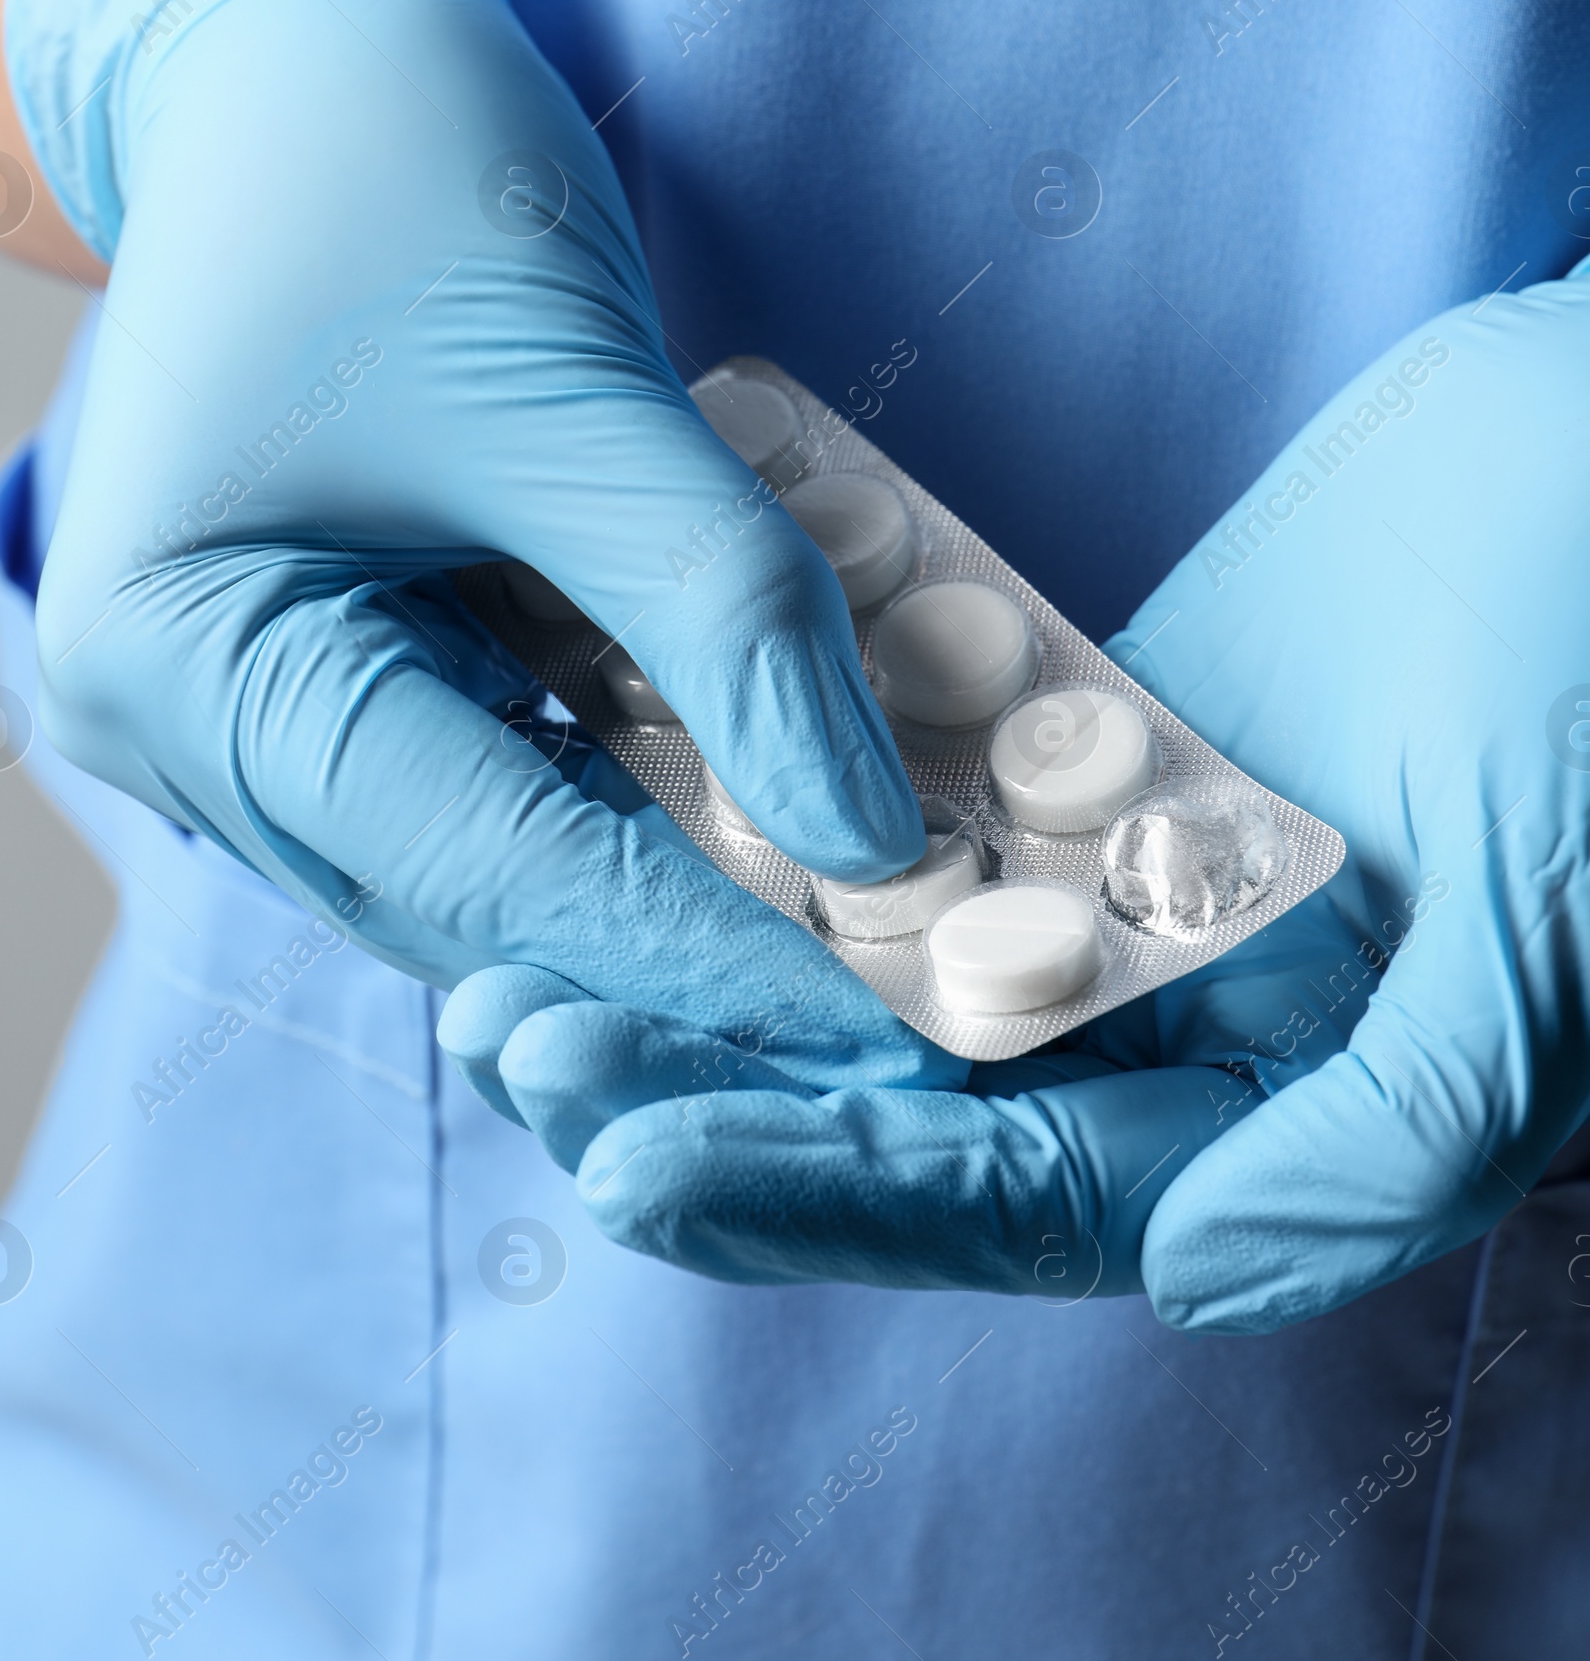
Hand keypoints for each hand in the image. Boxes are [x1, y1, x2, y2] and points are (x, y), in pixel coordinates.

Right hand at [13, 0, 954, 1091]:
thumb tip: (868, 837)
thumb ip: (720, 616)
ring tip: (862, 878)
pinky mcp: (313, 654)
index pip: (490, 862)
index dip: (709, 948)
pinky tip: (754, 765)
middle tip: (911, 957)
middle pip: (479, 885)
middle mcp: (179, 720)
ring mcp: (235, 696)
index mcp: (187, 658)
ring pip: (490, 839)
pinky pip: (487, 754)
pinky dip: (622, 766)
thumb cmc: (391, 164)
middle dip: (700, 922)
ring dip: (672, 854)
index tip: (900, 1005)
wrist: (290, 32)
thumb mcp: (572, 390)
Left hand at [463, 277, 1589, 1318]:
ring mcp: (1122, 867)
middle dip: (715, 1080)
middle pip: (910, 1088)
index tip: (637, 1155)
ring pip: (884, 943)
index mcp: (1289, 1106)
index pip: (1021, 1190)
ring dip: (715, 946)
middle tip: (524, 1040)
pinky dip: (791, 790)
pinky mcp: (1086, 732)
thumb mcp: (1552, 933)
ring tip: (529, 932)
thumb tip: (1190, 1280)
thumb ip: (1391, 1136)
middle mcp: (1185, 1013)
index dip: (826, 1189)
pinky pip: (915, 778)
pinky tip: (644, 770)